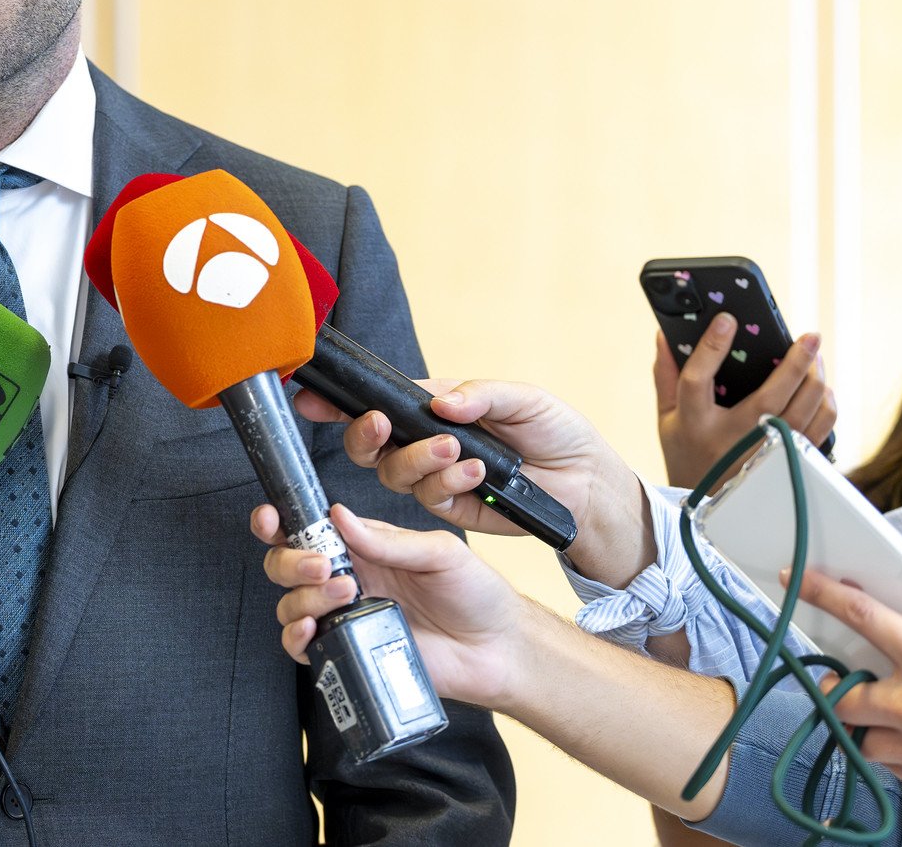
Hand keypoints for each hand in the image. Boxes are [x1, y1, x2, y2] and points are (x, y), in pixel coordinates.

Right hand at [255, 502, 531, 708]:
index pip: (309, 529)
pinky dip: (297, 637)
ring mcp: (346, 618)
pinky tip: (313, 630)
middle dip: (292, 561)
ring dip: (302, 596)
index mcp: (364, 547)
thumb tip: (341, 516)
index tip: (271, 517)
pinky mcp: (350, 652)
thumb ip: (390, 540)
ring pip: (290, 604)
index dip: (280, 520)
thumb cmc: (477, 596)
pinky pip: (305, 647)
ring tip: (343, 596)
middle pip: (287, 565)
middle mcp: (348, 579)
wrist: (499, 651)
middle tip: (324, 567)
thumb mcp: (441, 553)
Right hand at [325, 378, 653, 587]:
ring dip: (417, 458)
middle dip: (364, 433)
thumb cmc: (557, 433)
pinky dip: (448, 482)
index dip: (340, 402)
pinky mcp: (452, 509)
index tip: (313, 399)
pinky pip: (429, 497)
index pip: (378, 402)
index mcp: (433, 411)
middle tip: (381, 423)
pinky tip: (477, 472)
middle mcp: (425, 444)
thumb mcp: (525, 399)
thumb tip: (440, 401)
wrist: (588, 484)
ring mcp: (435, 479)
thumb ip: (481, 394)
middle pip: (370, 443)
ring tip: (456, 449)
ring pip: (393, 473)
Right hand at [654, 322, 833, 487]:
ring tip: (815, 359)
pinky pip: (822, 427)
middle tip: (810, 336)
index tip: (727, 319)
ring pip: (806, 408)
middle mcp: (733, 438)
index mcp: (696, 424)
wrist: (710, 507)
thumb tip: (665, 335)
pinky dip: (826, 403)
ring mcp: (767, 452)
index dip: (711, 347)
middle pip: (773, 394)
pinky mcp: (791, 460)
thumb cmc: (687, 454)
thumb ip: (665, 376)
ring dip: (816, 378)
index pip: (698, 379)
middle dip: (797, 360)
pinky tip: (820, 389)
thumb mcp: (667, 419)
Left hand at [802, 546, 901, 802]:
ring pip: (861, 735)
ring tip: (896, 710)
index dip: (822, 594)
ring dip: (868, 721)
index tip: (796, 580)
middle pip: (844, 693)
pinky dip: (894, 750)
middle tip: (859, 675)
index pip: (860, 617)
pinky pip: (889, 765)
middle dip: (844, 683)